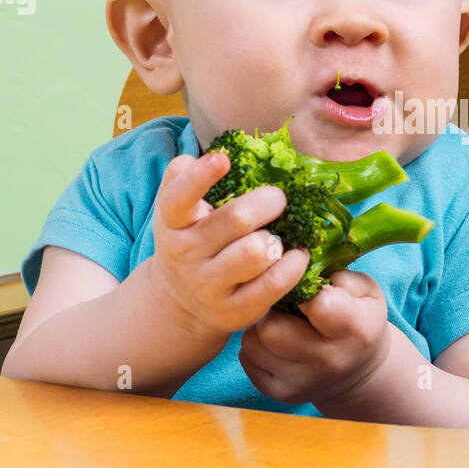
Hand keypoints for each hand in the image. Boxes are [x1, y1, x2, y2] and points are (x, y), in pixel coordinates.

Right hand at [148, 152, 311, 338]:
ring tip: (280, 236)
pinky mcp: (235, 310)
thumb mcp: (177, 212)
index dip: (200, 177)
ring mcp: (209, 286)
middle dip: (268, 202)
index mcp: (172, 223)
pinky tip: (296, 256)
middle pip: (236, 220)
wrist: (181, 303)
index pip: (178, 198)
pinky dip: (294, 265)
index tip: (224, 158)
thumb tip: (203, 157)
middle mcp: (186, 254)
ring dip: (277, 238)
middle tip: (278, 199)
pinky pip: (274, 283)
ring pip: (256, 252)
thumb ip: (182, 179)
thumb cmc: (190, 241)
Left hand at [238, 271, 391, 406]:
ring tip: (278, 319)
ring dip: (259, 325)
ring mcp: (301, 382)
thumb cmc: (359, 318)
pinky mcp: (279, 393)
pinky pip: (247, 359)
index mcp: (355, 330)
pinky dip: (254, 345)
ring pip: (253, 343)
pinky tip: (273, 341)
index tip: (307, 286)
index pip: (319, 306)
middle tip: (282, 300)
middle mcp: (328, 361)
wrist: (358, 370)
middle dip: (272, 308)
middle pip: (272, 328)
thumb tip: (301, 269)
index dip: (305, 287)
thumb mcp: (366, 291)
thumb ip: (339, 274)